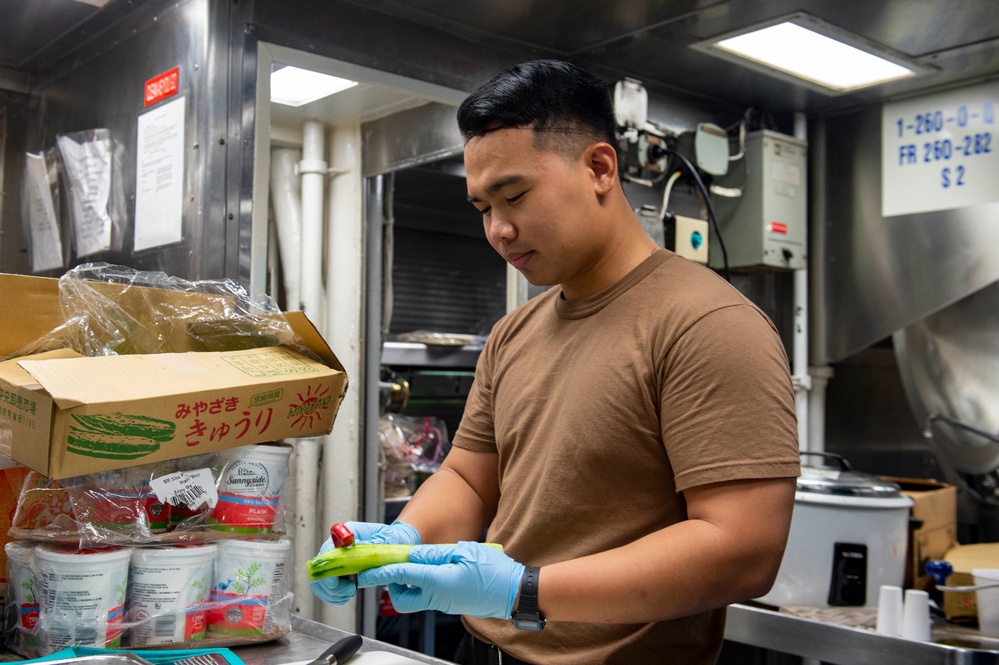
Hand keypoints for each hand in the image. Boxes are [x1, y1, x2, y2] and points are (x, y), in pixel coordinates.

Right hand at [311, 521, 421, 604]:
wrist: (396, 543)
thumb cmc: (391, 537)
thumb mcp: (386, 539)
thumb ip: (370, 547)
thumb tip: (356, 555)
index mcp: (346, 533)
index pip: (326, 551)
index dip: (326, 568)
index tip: (334, 582)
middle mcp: (337, 547)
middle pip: (319, 569)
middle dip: (329, 585)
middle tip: (348, 590)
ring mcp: (338, 562)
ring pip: (321, 582)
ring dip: (332, 593)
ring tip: (349, 593)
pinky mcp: (342, 574)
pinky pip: (329, 589)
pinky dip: (335, 596)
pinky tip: (347, 595)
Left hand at [358, 541, 524, 618]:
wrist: (515, 593)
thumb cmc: (495, 572)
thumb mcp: (464, 552)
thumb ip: (435, 554)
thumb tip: (412, 554)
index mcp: (439, 582)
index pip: (402, 575)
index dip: (381, 572)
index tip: (366, 572)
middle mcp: (438, 597)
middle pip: (402, 598)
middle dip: (392, 585)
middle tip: (394, 566)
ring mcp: (444, 603)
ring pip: (415, 597)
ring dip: (409, 582)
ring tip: (416, 563)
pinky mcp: (450, 603)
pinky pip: (429, 595)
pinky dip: (423, 583)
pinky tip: (433, 569)